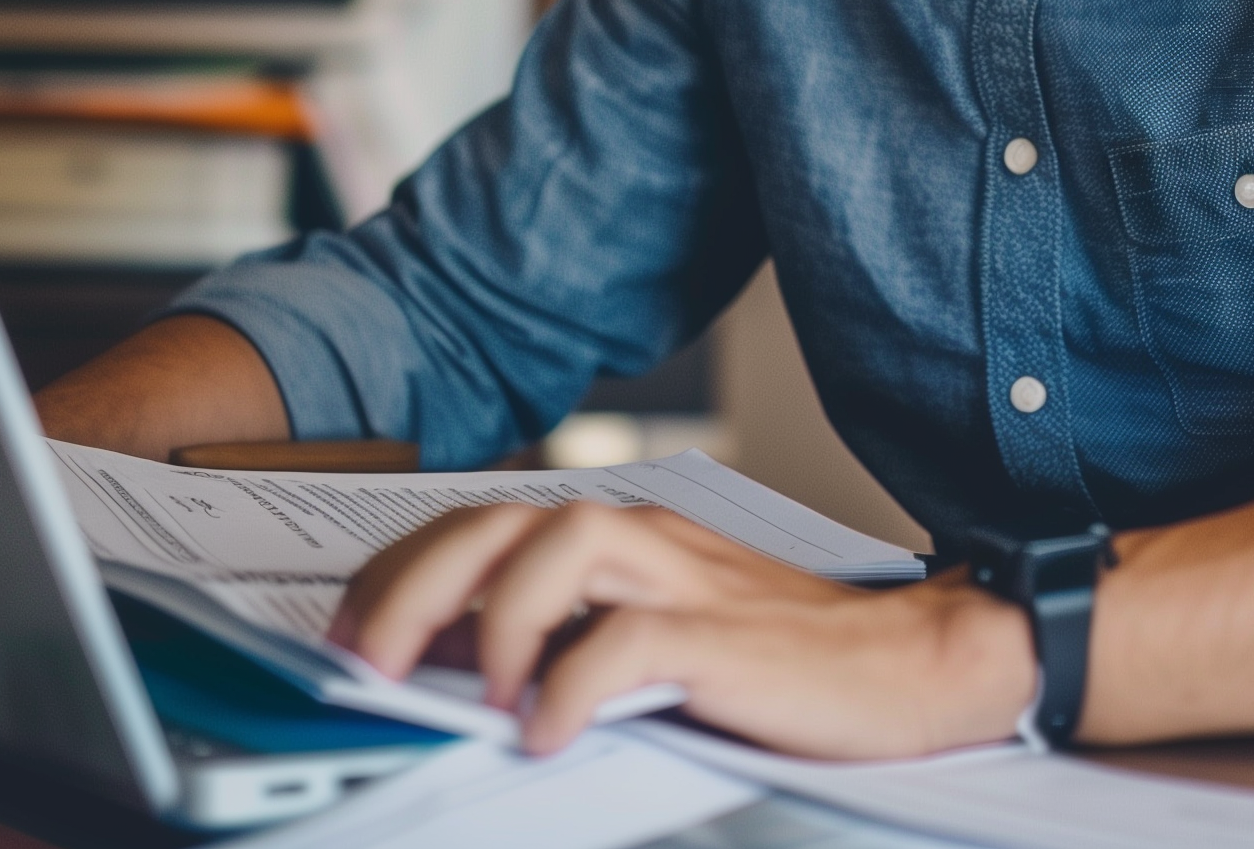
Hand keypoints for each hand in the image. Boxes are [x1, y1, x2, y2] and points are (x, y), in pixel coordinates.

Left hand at [329, 500, 1036, 758]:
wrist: (907, 663)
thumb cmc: (780, 663)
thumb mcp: (658, 639)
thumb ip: (574, 637)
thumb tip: (458, 675)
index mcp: (622, 537)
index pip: (482, 522)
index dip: (399, 571)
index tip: (347, 633)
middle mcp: (645, 539)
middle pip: (501, 521)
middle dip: (412, 587)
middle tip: (364, 665)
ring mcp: (685, 579)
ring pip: (560, 547)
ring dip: (493, 620)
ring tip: (475, 695)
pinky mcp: (724, 636)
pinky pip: (628, 639)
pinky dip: (570, 685)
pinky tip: (548, 733)